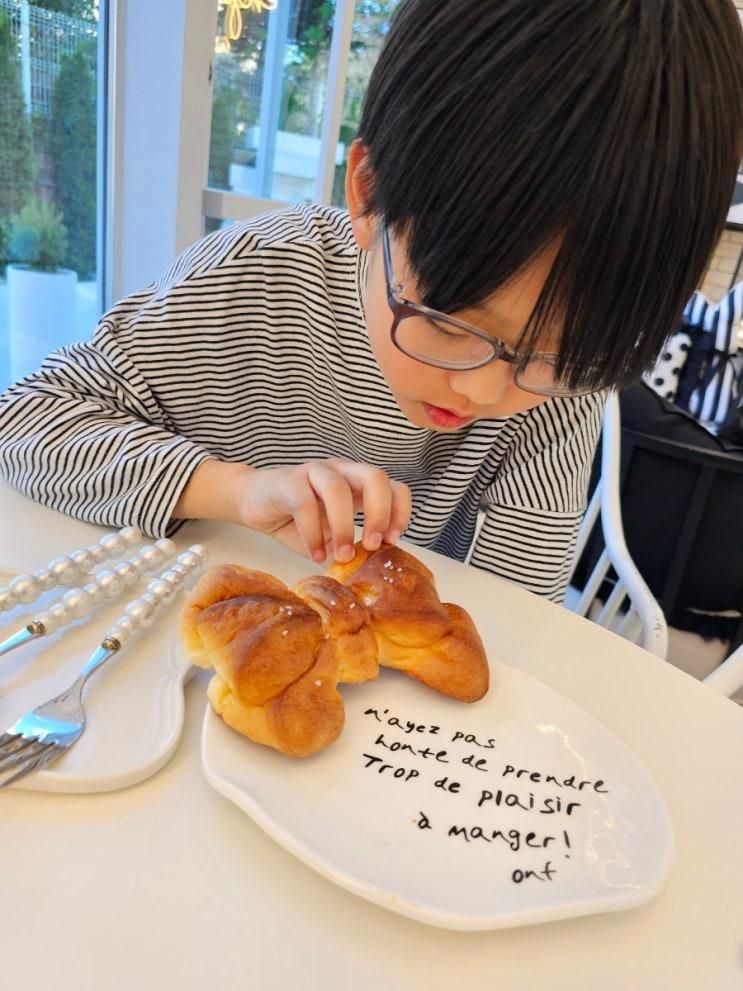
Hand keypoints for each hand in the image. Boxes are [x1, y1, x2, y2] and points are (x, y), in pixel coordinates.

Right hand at [234, 459, 411, 562]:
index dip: (400, 512)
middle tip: (373, 546)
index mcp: (358, 484)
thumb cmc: (296, 521)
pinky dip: (312, 533)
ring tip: (342, 557)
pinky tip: (314, 554)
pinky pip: (305, 504)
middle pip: (375, 476)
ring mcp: (315, 472)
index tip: (392, 541)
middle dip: (380, 513)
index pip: (394, 486)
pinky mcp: (289, 481)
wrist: (253, 503)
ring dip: (344, 527)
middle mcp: (342, 472)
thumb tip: (367, 578)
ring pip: (338, 489)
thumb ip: (349, 551)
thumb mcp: (329, 539)